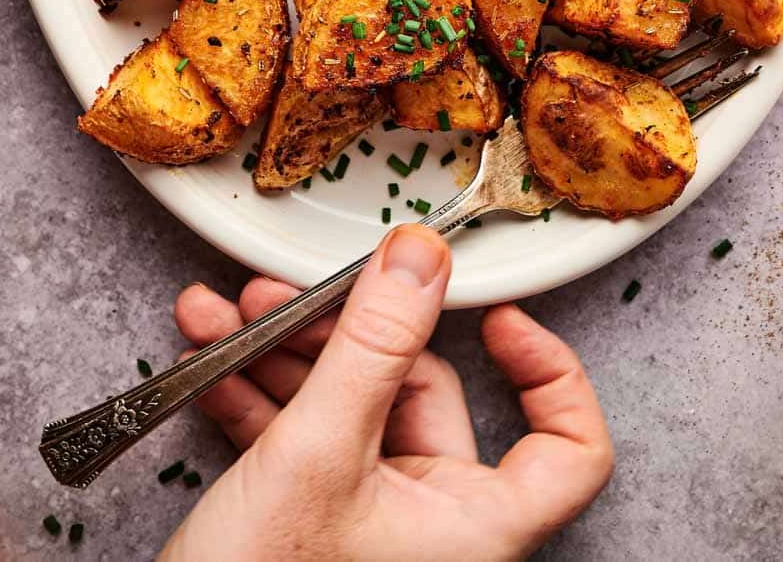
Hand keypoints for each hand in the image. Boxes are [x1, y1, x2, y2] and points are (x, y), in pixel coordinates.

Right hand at [164, 226, 612, 561]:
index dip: (549, 373)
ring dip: (285, 351)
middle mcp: (435, 526)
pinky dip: (260, 394)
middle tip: (286, 294)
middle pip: (424, 395)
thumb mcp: (318, 450)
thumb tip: (422, 256)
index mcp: (474, 526)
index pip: (569, 451)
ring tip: (227, 313)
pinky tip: (212, 355)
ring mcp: (373, 525)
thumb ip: (374, 344)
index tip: (498, 314)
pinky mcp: (316, 523)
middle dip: (343, 330)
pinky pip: (307, 437)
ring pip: (354, 406)